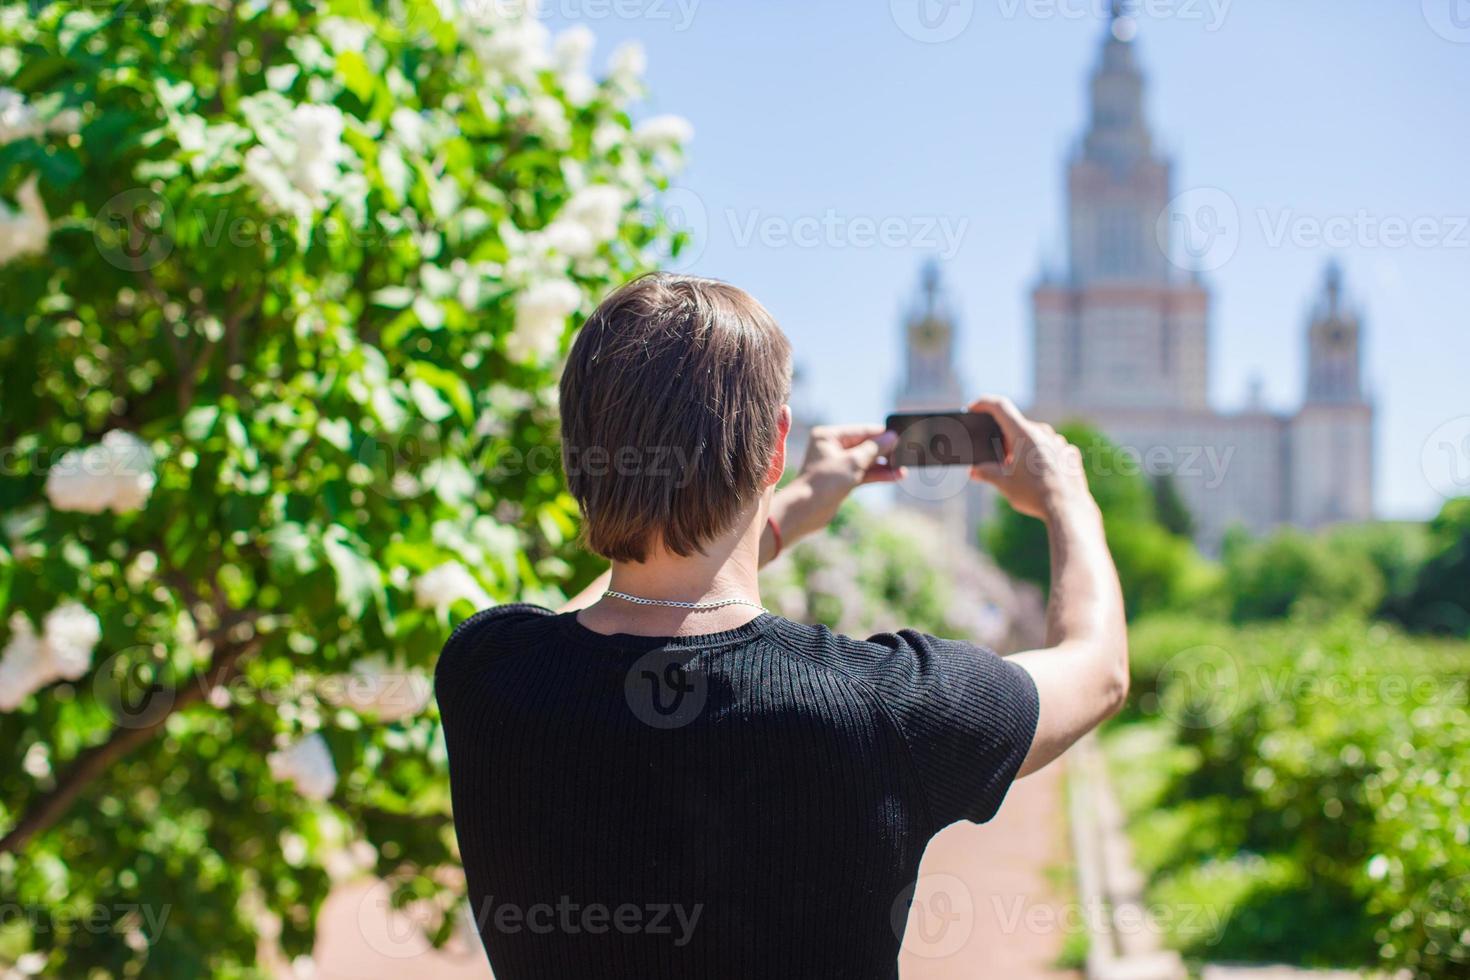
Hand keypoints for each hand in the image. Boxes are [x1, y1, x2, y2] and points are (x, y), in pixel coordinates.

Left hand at [777, 425, 901, 538]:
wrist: (806, 511)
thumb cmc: (824, 482)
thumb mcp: (853, 462)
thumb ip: (874, 448)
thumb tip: (892, 436)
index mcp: (828, 436)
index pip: (861, 431)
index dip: (881, 434)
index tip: (900, 436)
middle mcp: (831, 448)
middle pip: (864, 445)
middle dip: (884, 451)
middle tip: (905, 452)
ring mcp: (836, 465)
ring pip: (865, 461)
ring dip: (884, 465)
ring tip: (903, 468)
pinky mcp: (841, 480)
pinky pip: (863, 473)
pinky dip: (877, 475)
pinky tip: (894, 476)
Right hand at [968, 396, 1091, 520]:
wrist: (1067, 509)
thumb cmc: (1034, 494)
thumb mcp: (1004, 484)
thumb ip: (986, 472)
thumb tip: (975, 470)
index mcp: (1023, 433)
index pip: (1000, 407)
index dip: (984, 403)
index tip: (974, 407)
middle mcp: (1042, 432)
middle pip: (1017, 426)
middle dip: (1005, 439)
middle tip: (999, 459)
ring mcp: (1059, 441)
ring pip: (1036, 437)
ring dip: (1024, 447)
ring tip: (1021, 471)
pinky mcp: (1070, 453)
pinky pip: (1052, 448)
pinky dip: (1042, 456)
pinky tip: (1040, 474)